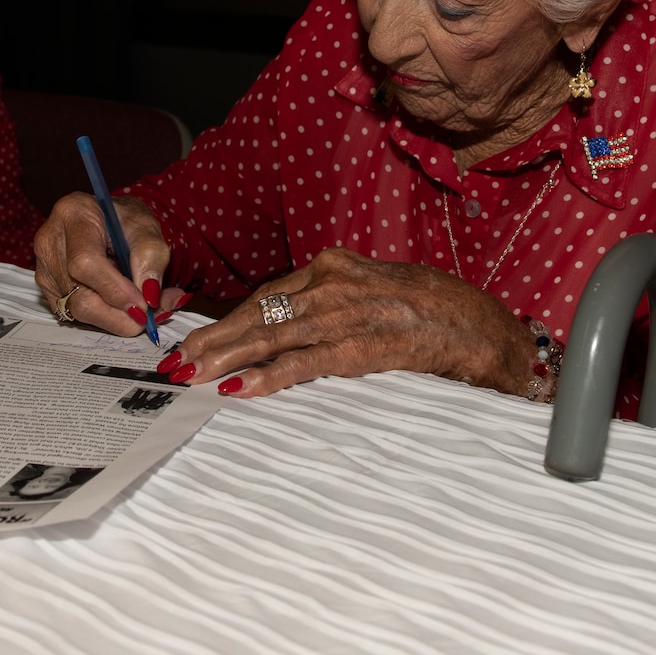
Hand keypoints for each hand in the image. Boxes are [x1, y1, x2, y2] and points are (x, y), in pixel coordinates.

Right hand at [33, 193, 187, 336]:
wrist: (106, 220)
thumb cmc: (124, 220)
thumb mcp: (147, 228)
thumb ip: (151, 260)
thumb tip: (149, 298)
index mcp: (72, 214)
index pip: (85, 262)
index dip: (115, 290)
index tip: (143, 305)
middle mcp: (50, 242)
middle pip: (78, 296)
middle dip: (117, 315)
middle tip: (147, 317)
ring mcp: (45, 268)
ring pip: (77, 311)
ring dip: (114, 318)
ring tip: (139, 305)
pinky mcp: (47, 288)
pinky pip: (74, 315)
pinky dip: (103, 317)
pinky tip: (119, 304)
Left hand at [171, 247, 530, 397]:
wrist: (477, 324)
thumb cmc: (430, 309)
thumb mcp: (373, 290)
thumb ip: (332, 302)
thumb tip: (289, 329)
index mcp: (333, 266)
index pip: (269, 296)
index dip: (230, 319)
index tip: (198, 339)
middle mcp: (332, 282)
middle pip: (260, 313)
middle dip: (215, 338)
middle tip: (178, 360)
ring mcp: (344, 312)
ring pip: (272, 335)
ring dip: (228, 357)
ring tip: (194, 374)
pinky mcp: (359, 345)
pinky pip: (303, 362)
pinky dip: (269, 376)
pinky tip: (241, 388)